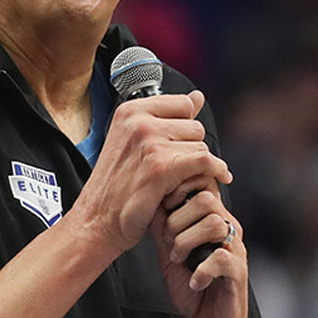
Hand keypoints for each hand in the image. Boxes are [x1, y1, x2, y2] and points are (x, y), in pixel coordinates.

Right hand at [68, 90, 229, 253]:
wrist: (97, 220)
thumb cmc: (115, 187)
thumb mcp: (134, 142)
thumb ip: (167, 118)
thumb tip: (198, 96)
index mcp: (130, 111)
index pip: (183, 104)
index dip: (186, 128)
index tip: (179, 146)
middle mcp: (138, 122)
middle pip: (194, 126)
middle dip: (192, 149)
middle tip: (178, 170)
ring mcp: (149, 143)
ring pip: (200, 145)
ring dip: (199, 166)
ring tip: (182, 181)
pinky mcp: (161, 167)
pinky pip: (205, 161)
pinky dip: (218, 170)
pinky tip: (219, 177)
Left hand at [150, 185, 249, 317]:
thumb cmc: (191, 287)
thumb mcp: (169, 253)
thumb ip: (162, 228)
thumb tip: (150, 202)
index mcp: (211, 219)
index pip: (203, 185)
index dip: (179, 193)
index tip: (164, 215)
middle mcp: (227, 229)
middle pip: (207, 199)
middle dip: (178, 220)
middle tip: (169, 244)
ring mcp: (235, 249)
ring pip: (215, 224)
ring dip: (187, 243)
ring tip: (179, 261)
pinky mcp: (239, 272)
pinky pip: (222, 258)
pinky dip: (201, 271)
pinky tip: (193, 281)